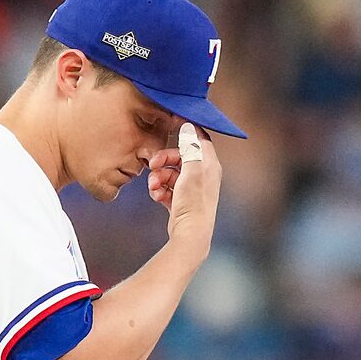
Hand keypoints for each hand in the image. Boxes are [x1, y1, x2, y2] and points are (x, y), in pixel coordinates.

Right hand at [160, 123, 220, 243]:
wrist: (190, 234)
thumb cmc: (194, 202)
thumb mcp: (191, 169)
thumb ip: (190, 146)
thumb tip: (188, 126)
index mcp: (209, 164)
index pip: (199, 140)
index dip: (185, 133)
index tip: (171, 128)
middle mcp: (202, 174)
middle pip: (180, 157)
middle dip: (163, 160)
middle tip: (152, 165)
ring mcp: (191, 188)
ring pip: (170, 173)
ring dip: (158, 178)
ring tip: (153, 187)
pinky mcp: (181, 200)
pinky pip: (167, 188)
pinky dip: (159, 190)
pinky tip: (156, 196)